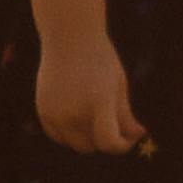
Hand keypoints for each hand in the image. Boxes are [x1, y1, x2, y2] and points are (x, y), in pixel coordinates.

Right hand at [37, 34, 143, 152]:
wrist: (69, 36)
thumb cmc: (100, 59)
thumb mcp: (118, 85)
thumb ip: (126, 116)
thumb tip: (139, 136)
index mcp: (98, 102)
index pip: (109, 142)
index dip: (122, 147)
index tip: (129, 139)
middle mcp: (73, 111)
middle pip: (91, 146)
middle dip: (105, 142)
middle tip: (116, 129)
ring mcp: (55, 113)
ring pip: (75, 144)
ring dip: (87, 139)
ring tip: (96, 119)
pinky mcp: (43, 111)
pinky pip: (58, 137)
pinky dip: (69, 135)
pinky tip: (79, 119)